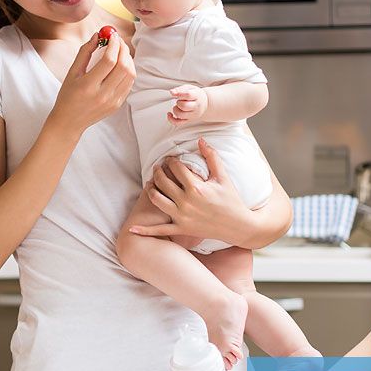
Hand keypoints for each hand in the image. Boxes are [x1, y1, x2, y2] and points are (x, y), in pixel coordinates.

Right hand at [48, 31, 134, 135]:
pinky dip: (128, 71)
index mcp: (88, 86)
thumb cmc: (68, 95)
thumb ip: (85, 52)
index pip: (109, 61)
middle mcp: (103, 95)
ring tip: (120, 51)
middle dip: (123, 49)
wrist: (70, 121)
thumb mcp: (72, 73)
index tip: (112, 35)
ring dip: (128, 59)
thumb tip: (97, 35)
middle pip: (123, 67)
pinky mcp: (118, 104)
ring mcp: (113, 101)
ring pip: (130, 75)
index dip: (113, 45)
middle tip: (118, 41)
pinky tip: (121, 64)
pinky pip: (129, 84)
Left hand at [130, 137, 249, 242]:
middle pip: (163, 182)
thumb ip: (211, 156)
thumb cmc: (232, 200)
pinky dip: (145, 230)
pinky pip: (160, 230)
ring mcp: (182, 217)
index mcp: (196, 187)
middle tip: (158, 168)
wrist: (238, 226)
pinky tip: (132, 229)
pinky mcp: (182, 229)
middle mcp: (186, 202)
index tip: (170, 159)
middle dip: (158, 172)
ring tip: (152, 184)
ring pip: (156, 200)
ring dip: (151, 190)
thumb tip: (200, 140)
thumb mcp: (223, 177)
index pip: (176, 168)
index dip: (171, 161)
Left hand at [167, 85, 207, 123]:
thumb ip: (180, 89)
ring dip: (175, 110)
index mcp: (197, 96)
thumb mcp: (189, 88)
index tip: (176, 93)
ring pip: (181, 115)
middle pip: (184, 106)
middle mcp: (196, 106)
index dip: (180, 94)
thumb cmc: (195, 95)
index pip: (188, 95)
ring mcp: (193, 115)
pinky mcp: (188, 120)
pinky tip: (170, 114)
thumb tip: (172, 92)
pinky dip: (171, 120)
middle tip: (180, 100)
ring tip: (178, 106)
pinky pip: (178, 123)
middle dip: (178, 103)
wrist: (205, 103)